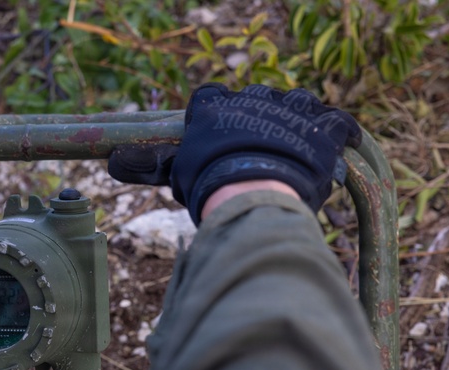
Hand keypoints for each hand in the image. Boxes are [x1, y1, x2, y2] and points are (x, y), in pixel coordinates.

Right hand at [108, 84, 361, 224]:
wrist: (252, 192)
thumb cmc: (207, 184)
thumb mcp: (173, 173)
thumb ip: (147, 165)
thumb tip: (110, 163)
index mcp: (215, 105)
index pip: (212, 98)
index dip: (215, 118)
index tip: (217, 139)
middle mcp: (253, 97)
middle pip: (257, 100)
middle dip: (258, 122)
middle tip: (258, 153)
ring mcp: (291, 109)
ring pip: (297, 105)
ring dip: (296, 123)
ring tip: (295, 149)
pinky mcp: (325, 126)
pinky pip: (338, 123)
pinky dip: (338, 134)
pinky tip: (338, 146)